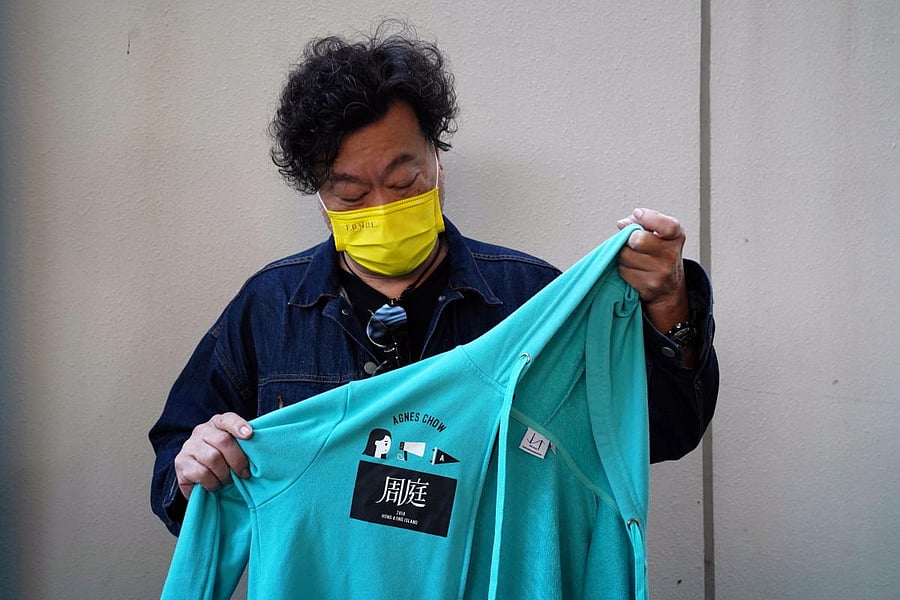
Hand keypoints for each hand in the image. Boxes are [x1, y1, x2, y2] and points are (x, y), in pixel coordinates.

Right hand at [174, 412, 252, 499]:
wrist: (195, 475)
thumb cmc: (223, 460)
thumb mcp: (234, 449)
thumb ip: (245, 445)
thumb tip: (263, 451)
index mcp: (217, 423)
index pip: (228, 419)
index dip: (239, 426)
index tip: (249, 435)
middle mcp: (201, 431)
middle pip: (223, 441)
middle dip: (238, 460)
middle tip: (244, 473)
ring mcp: (189, 446)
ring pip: (213, 458)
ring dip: (225, 474)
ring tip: (228, 480)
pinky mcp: (181, 463)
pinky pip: (201, 473)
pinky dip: (213, 482)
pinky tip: (215, 484)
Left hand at [616, 208, 690, 333]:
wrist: (669, 287)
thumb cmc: (661, 254)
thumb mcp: (660, 233)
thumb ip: (643, 222)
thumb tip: (623, 223)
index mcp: (676, 237)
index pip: (667, 226)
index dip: (648, 218)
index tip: (637, 215)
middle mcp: (671, 255)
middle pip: (638, 240)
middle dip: (629, 238)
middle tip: (633, 241)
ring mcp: (660, 273)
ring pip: (625, 255)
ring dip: (623, 254)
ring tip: (634, 255)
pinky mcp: (647, 286)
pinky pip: (623, 270)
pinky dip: (623, 268)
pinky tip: (633, 268)